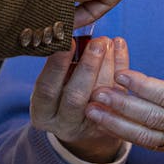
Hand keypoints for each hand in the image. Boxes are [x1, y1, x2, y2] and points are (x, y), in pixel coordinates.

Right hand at [30, 35, 127, 161]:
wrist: (77, 120)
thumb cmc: (58, 92)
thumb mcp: (51, 84)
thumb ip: (58, 66)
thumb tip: (69, 37)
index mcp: (42, 114)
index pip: (47, 90)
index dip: (57, 66)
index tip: (68, 43)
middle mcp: (64, 124)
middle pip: (76, 97)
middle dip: (88, 67)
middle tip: (97, 43)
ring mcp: (89, 126)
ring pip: (102, 96)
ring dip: (107, 65)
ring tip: (107, 41)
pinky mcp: (112, 121)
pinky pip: (120, 93)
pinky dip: (121, 66)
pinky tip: (120, 45)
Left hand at [85, 47, 163, 155]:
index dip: (144, 86)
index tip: (121, 74)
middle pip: (153, 118)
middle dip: (121, 106)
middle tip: (96, 92)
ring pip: (147, 136)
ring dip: (117, 124)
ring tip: (92, 111)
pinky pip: (151, 144)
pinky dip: (127, 135)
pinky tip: (108, 123)